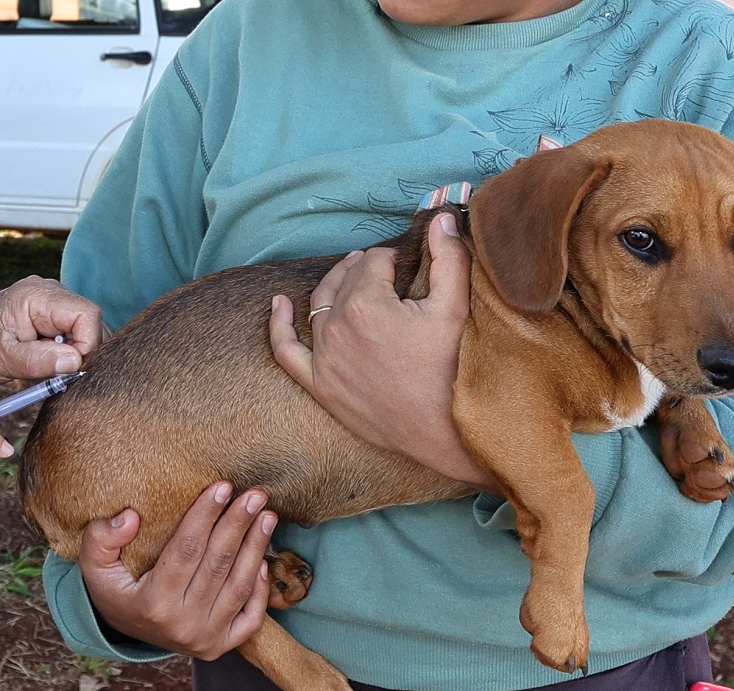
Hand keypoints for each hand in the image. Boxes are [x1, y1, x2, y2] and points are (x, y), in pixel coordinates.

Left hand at [0, 275, 104, 386]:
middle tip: (56, 369)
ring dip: (75, 350)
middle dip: (81, 349)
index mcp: (36, 295)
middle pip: (91, 320)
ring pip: (88, 326)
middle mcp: (50, 290)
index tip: (68, 369)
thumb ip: (38, 360)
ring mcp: (54, 298)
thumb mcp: (4, 359)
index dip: (86, 345)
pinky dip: (70, 348)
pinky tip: (50, 356)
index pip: (86, 315)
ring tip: (48, 361)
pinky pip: (78, 330)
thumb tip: (74, 361)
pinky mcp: (56, 310)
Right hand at [79, 482, 274, 659]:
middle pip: (217, 565)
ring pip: (239, 587)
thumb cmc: (115, 590)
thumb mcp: (95, 567)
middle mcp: (182, 625)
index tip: (222, 487)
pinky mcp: (221, 646)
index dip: (205, 516)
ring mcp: (205, 639)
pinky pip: (251, 618)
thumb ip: (101, 539)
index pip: (186, 550)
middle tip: (255, 494)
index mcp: (152, 605)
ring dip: (256, 547)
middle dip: (238, 525)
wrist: (126, 632)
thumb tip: (129, 517)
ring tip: (267, 515)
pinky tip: (264, 559)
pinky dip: (260, 589)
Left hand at [269, 213, 495, 490]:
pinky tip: (277, 304)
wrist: (444, 431)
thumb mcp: (455, 308)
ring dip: (333, 286)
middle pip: (346, 280)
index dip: (394, 260)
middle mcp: (337, 328)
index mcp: (367, 304)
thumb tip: (440, 216)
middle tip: (386, 270)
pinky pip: (286, 350)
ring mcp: (324, 358)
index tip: (410, 269)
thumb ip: (448, 257)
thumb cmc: (453, 369)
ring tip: (350, 275)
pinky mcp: (319, 385)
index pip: (374, 262)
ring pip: (319, 306)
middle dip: (366, 270)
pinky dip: (278, 325)